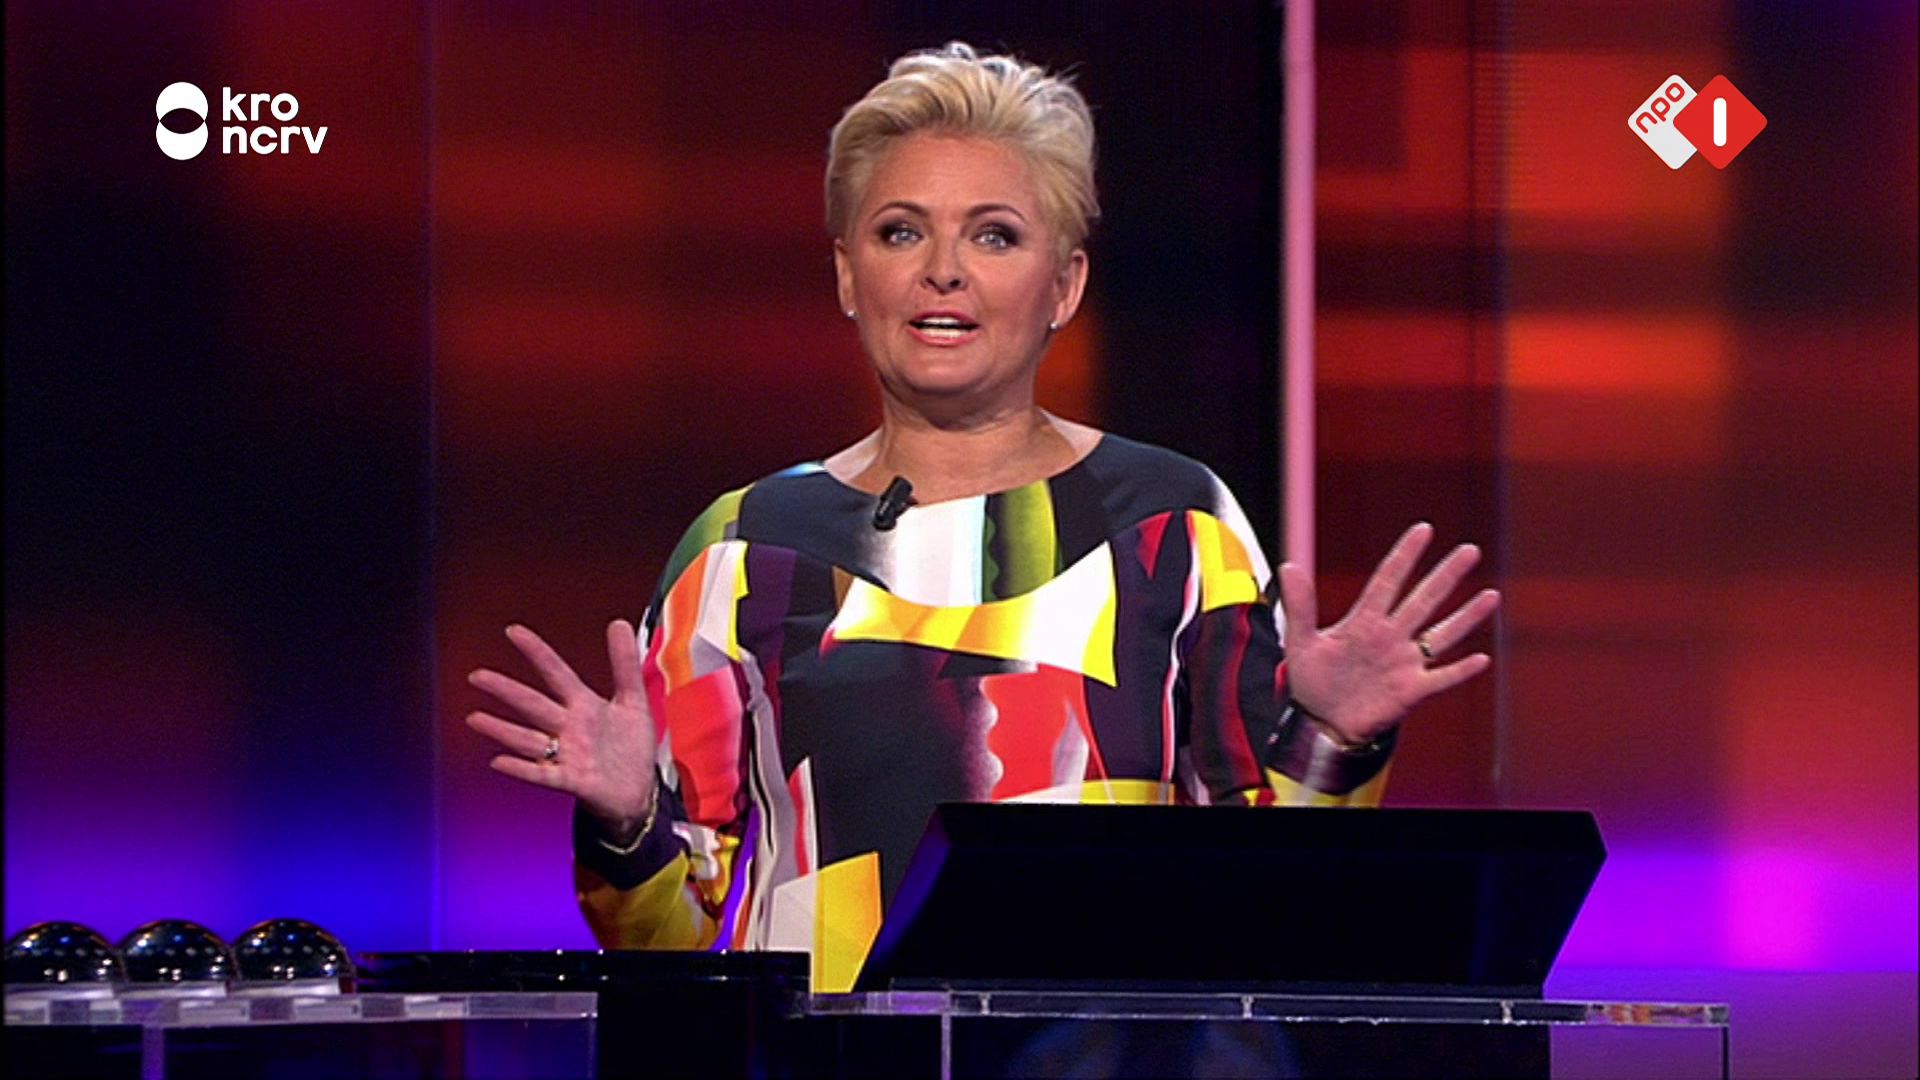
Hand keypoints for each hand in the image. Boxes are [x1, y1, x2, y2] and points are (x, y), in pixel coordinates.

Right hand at [466, 620, 657, 836]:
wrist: (639, 791)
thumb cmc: (630, 747)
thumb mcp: (634, 700)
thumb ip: (625, 663)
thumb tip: (619, 623)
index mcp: (584, 705)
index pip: (556, 673)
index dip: (537, 652)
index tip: (514, 631)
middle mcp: (570, 728)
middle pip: (534, 705)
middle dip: (506, 690)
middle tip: (477, 676)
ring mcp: (568, 755)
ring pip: (530, 739)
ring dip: (503, 730)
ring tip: (476, 719)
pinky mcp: (573, 781)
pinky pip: (544, 774)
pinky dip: (523, 768)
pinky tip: (500, 761)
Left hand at [1277, 523, 1500, 744]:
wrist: (1322, 722)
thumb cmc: (1313, 680)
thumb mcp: (1301, 642)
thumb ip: (1300, 606)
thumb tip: (1288, 564)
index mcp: (1364, 621)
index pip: (1388, 581)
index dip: (1405, 556)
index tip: (1424, 530)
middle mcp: (1390, 637)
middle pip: (1423, 601)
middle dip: (1446, 576)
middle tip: (1469, 550)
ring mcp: (1404, 663)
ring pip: (1441, 635)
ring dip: (1466, 617)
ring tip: (1491, 596)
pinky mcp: (1411, 691)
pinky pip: (1441, 678)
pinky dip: (1460, 671)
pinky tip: (1481, 659)